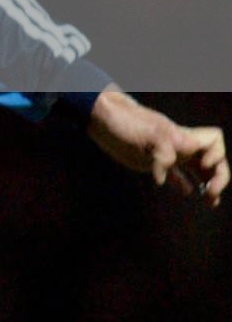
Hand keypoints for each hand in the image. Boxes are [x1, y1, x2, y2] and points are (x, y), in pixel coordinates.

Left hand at [87, 88, 227, 206]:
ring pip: (198, 170)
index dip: (217, 155)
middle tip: (211, 194)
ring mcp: (169, 155)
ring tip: (210, 202)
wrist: (103, 120)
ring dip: (208, 184)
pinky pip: (176, 175)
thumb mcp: (148, 133)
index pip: (214, 141)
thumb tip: (162, 179)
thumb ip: (162, 153)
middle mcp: (181, 146)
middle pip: (213, 160)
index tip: (204, 166)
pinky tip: (188, 193)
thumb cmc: (125, 122)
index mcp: (183, 138)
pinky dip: (184, 184)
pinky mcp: (154, 163)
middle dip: (219, 177)